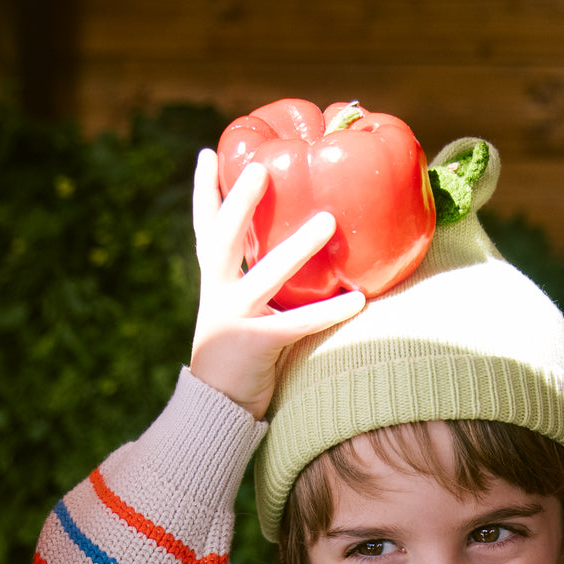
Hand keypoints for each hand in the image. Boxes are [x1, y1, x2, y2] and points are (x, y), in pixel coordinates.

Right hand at [189, 148, 365, 415]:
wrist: (216, 410)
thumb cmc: (238, 360)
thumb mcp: (238, 315)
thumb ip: (256, 286)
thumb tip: (295, 255)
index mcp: (213, 284)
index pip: (204, 229)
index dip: (205, 192)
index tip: (209, 153)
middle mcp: (217, 296)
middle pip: (222, 238)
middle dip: (239, 201)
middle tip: (262, 167)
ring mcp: (233, 321)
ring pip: (264, 276)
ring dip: (297, 247)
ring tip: (328, 220)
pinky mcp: (256, 347)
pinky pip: (297, 325)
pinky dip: (330, 313)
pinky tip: (359, 299)